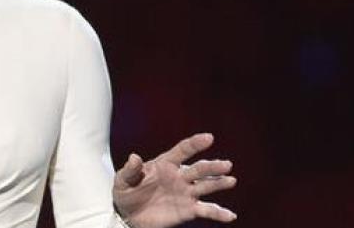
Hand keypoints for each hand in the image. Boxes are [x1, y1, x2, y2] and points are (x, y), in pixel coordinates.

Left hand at [112, 133, 236, 227]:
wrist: (128, 215)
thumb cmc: (126, 193)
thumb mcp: (123, 180)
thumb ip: (130, 170)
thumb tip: (134, 157)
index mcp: (165, 164)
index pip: (182, 150)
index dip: (195, 144)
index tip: (208, 138)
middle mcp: (179, 176)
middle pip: (199, 169)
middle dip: (212, 166)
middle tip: (226, 164)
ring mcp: (186, 193)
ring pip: (206, 186)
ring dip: (219, 183)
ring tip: (230, 180)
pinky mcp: (189, 210)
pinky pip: (206, 210)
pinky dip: (218, 213)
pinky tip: (230, 216)